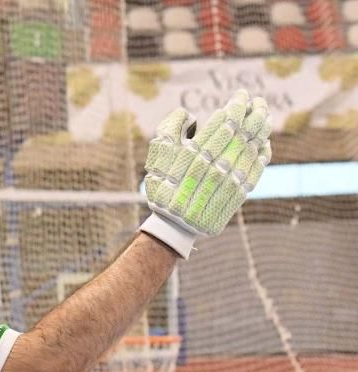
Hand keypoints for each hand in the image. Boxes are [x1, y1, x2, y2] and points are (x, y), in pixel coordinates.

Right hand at [140, 89, 271, 257]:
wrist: (173, 225)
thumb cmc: (164, 187)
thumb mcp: (157, 157)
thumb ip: (169, 130)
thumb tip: (190, 114)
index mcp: (193, 156)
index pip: (222, 124)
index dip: (235, 107)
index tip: (241, 96)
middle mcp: (213, 167)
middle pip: (241, 134)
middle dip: (253, 114)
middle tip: (258, 101)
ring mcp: (228, 182)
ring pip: (251, 150)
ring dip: (262, 131)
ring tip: (265, 116)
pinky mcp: (238, 196)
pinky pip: (256, 170)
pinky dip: (262, 156)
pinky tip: (265, 144)